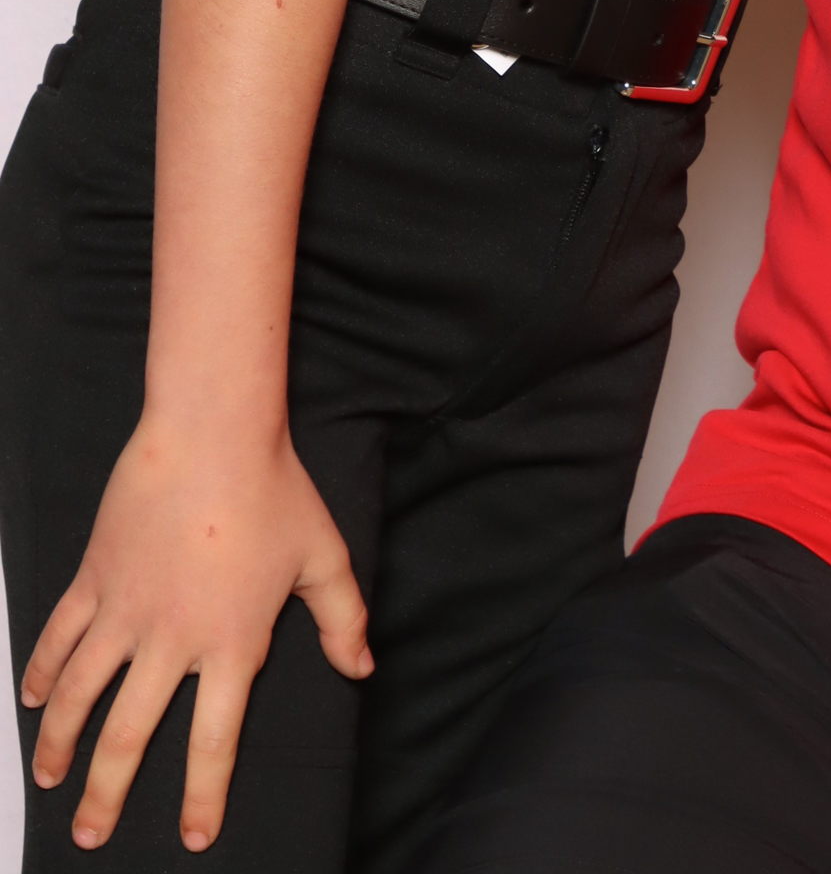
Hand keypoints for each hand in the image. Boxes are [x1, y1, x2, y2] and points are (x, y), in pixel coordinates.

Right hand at [21, 414, 371, 851]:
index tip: (195, 839)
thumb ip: (342, 619)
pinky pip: (57, 638)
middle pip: (128, 737)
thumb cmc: (275, 490)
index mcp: (231, 644)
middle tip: (91, 835)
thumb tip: (362, 667)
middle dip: (106, 795)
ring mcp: (125, 611)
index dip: (203, 796)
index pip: (214, 741)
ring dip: (59, 745)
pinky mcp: (94, 578)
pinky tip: (32, 702)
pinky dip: (39, 673)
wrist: (213, 433)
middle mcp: (171, 641)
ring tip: (49, 781)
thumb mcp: (323, 556)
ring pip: (77, 697)